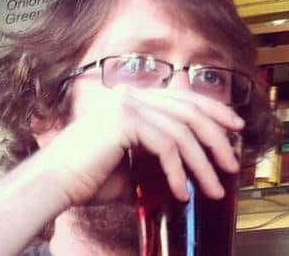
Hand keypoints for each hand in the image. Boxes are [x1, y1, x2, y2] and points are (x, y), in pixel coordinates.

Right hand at [42, 84, 244, 206]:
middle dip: (217, 137)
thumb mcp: (135, 160)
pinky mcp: (124, 120)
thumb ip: (160, 153)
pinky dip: (178, 172)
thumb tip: (192, 164)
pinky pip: (165, 146)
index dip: (214, 110)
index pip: (185, 97)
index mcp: (136, 98)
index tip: (236, 126)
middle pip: (190, 110)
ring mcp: (128, 104)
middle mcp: (133, 94)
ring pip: (182, 131)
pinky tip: (182, 194)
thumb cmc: (91, 176)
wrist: (52, 184)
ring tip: (214, 189)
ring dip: (202, 164)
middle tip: (232, 162)